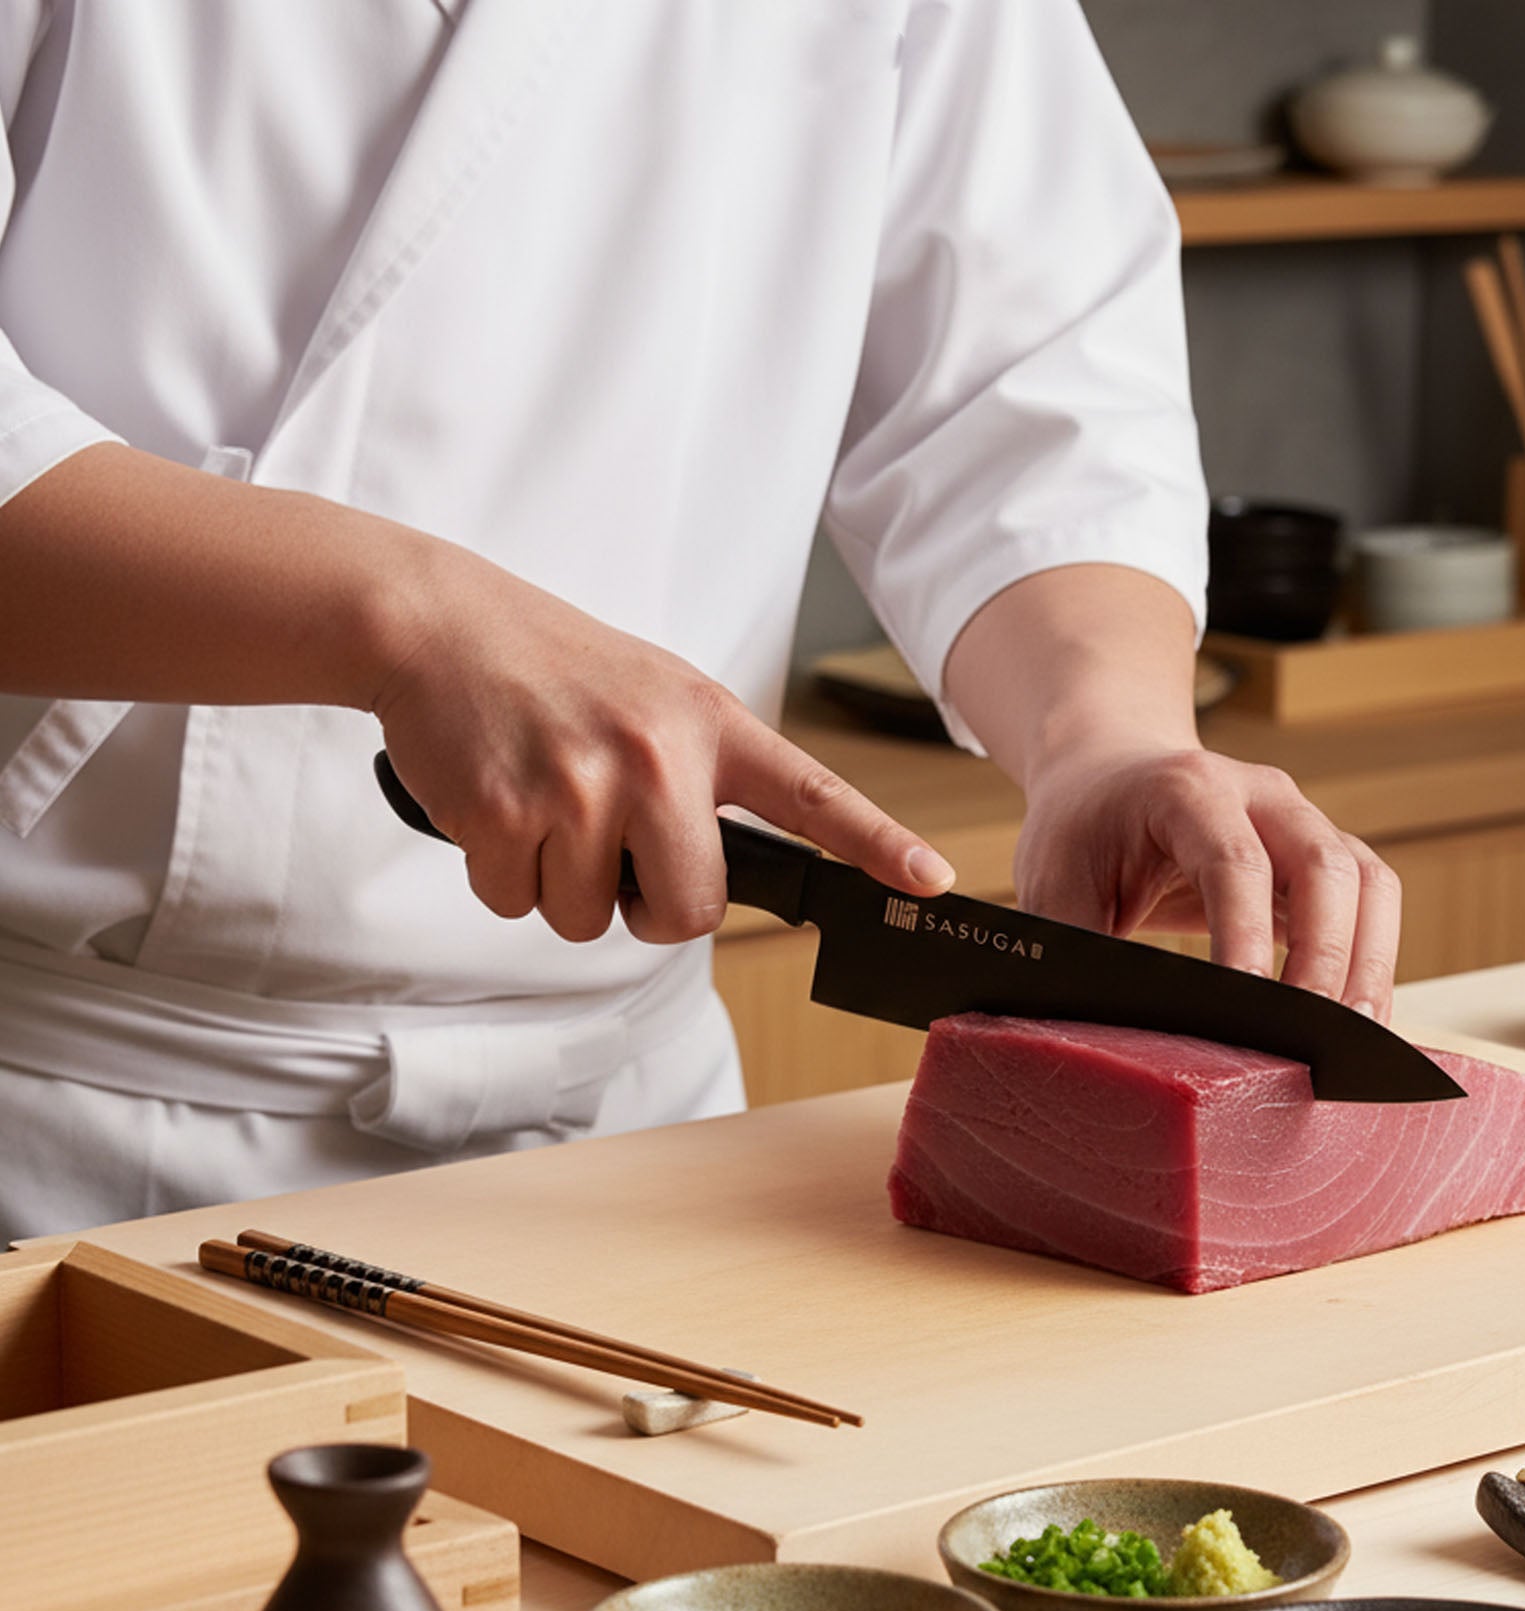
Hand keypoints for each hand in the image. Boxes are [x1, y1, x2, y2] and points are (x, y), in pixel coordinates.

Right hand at [368, 545, 953, 943]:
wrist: (439, 623)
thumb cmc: (553, 670)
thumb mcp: (655, 697)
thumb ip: (699, 777)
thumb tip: (707, 883)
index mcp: (709, 725)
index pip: (813, 798)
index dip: (877, 845)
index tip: (931, 881)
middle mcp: (657, 756)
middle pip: (690, 913)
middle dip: (650, 909)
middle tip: (614, 851)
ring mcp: (580, 786)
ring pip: (588, 919)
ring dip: (560, 886)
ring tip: (542, 801)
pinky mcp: (505, 813)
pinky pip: (517, 904)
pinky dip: (501, 874)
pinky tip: (497, 805)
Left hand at [1012, 741, 1401, 1016]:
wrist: (1108, 776)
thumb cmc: (1079, 833)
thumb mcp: (1051, 886)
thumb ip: (1076, 952)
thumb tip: (1102, 1036)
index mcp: (1187, 790)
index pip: (1235, 861)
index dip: (1248, 935)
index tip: (1249, 1008)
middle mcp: (1260, 794)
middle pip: (1325, 866)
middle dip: (1327, 958)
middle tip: (1311, 1039)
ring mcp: (1301, 821)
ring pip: (1366, 883)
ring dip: (1368, 964)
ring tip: (1350, 1042)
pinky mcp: (1321, 857)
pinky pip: (1370, 902)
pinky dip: (1371, 960)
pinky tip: (1352, 1019)